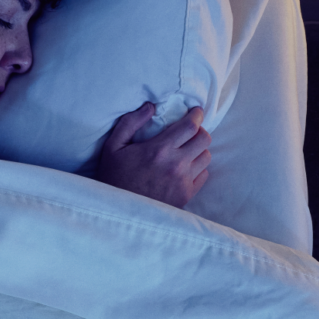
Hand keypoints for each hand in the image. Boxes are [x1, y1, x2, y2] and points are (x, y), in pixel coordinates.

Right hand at [96, 102, 211, 207]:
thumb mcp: (113, 147)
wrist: (119, 212)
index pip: (190, 126)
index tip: (196, 111)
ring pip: (206, 157)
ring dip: (199, 150)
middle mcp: (176, 165)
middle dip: (199, 131)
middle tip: (191, 131)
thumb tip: (150, 106)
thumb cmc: (113, 177)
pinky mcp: (186, 195)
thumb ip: (130, 123)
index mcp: (159, 150)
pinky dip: (198, 168)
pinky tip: (185, 168)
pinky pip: (203, 175)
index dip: (197, 115)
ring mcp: (183, 181)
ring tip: (188, 149)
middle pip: (204, 139)